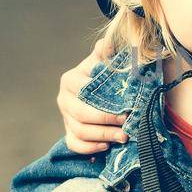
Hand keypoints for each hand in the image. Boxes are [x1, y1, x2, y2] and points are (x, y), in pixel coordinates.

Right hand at [59, 39, 127, 153]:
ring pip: (80, 132)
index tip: (127, 107)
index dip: (106, 102)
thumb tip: (107, 43)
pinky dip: (90, 148)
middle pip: (82, 115)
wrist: (98, 91)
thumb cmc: (104, 76)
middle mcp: (63, 99)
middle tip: (127, 125)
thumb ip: (105, 53)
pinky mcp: (68, 133)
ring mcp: (65, 118)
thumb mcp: (105, 63)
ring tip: (123, 137)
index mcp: (70, 80)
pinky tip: (107, 146)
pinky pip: (75, 145)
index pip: (84, 93)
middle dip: (106, 122)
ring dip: (103, 136)